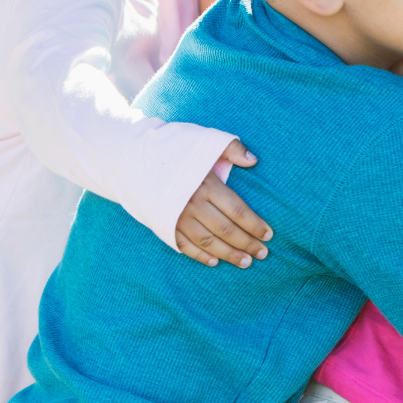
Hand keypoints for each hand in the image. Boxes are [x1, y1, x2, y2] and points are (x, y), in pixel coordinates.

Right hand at [174, 138, 273, 267]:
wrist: (133, 158)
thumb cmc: (173, 148)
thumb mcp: (204, 140)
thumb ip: (231, 148)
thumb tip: (253, 160)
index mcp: (206, 185)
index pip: (237, 210)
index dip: (254, 225)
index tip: (269, 235)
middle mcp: (193, 204)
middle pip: (226, 230)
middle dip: (247, 243)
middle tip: (263, 254)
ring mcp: (177, 217)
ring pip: (208, 242)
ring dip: (228, 254)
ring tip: (245, 262)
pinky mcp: (164, 225)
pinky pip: (184, 245)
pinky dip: (200, 256)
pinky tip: (214, 262)